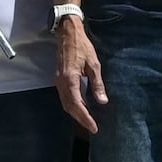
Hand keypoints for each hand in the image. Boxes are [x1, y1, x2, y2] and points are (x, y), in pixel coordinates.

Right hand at [54, 16, 106, 132]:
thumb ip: (97, 84)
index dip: (85, 118)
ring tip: (87, 120)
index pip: (77, 104)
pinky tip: (82, 106)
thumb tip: (102, 101)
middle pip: (69, 107)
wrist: (67, 34)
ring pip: (66, 103)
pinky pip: (65, 97)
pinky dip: (73, 105)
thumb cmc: (82, 47)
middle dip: (80, 119)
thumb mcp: (94, 64)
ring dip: (76, 113)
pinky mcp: (59, 79)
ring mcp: (58, 81)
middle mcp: (61, 83)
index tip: (94, 127)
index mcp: (70, 79)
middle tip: (92, 128)